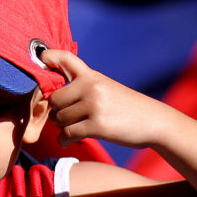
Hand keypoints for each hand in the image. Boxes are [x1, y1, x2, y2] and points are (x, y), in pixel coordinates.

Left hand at [41, 50, 159, 148]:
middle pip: (54, 100)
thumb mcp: (106, 88)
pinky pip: (68, 134)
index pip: (66, 59)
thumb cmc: (126, 107)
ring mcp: (94, 105)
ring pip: (60, 119)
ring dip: (62, 128)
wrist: (154, 121)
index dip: (50, 56)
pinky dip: (64, 140)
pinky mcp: (97, 125)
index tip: (42, 57)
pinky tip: (68, 141)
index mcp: (92, 76)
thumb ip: (83, 88)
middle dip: (56, 112)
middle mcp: (91, 87)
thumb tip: (53, 100)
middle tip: (64, 118)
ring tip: (72, 129)